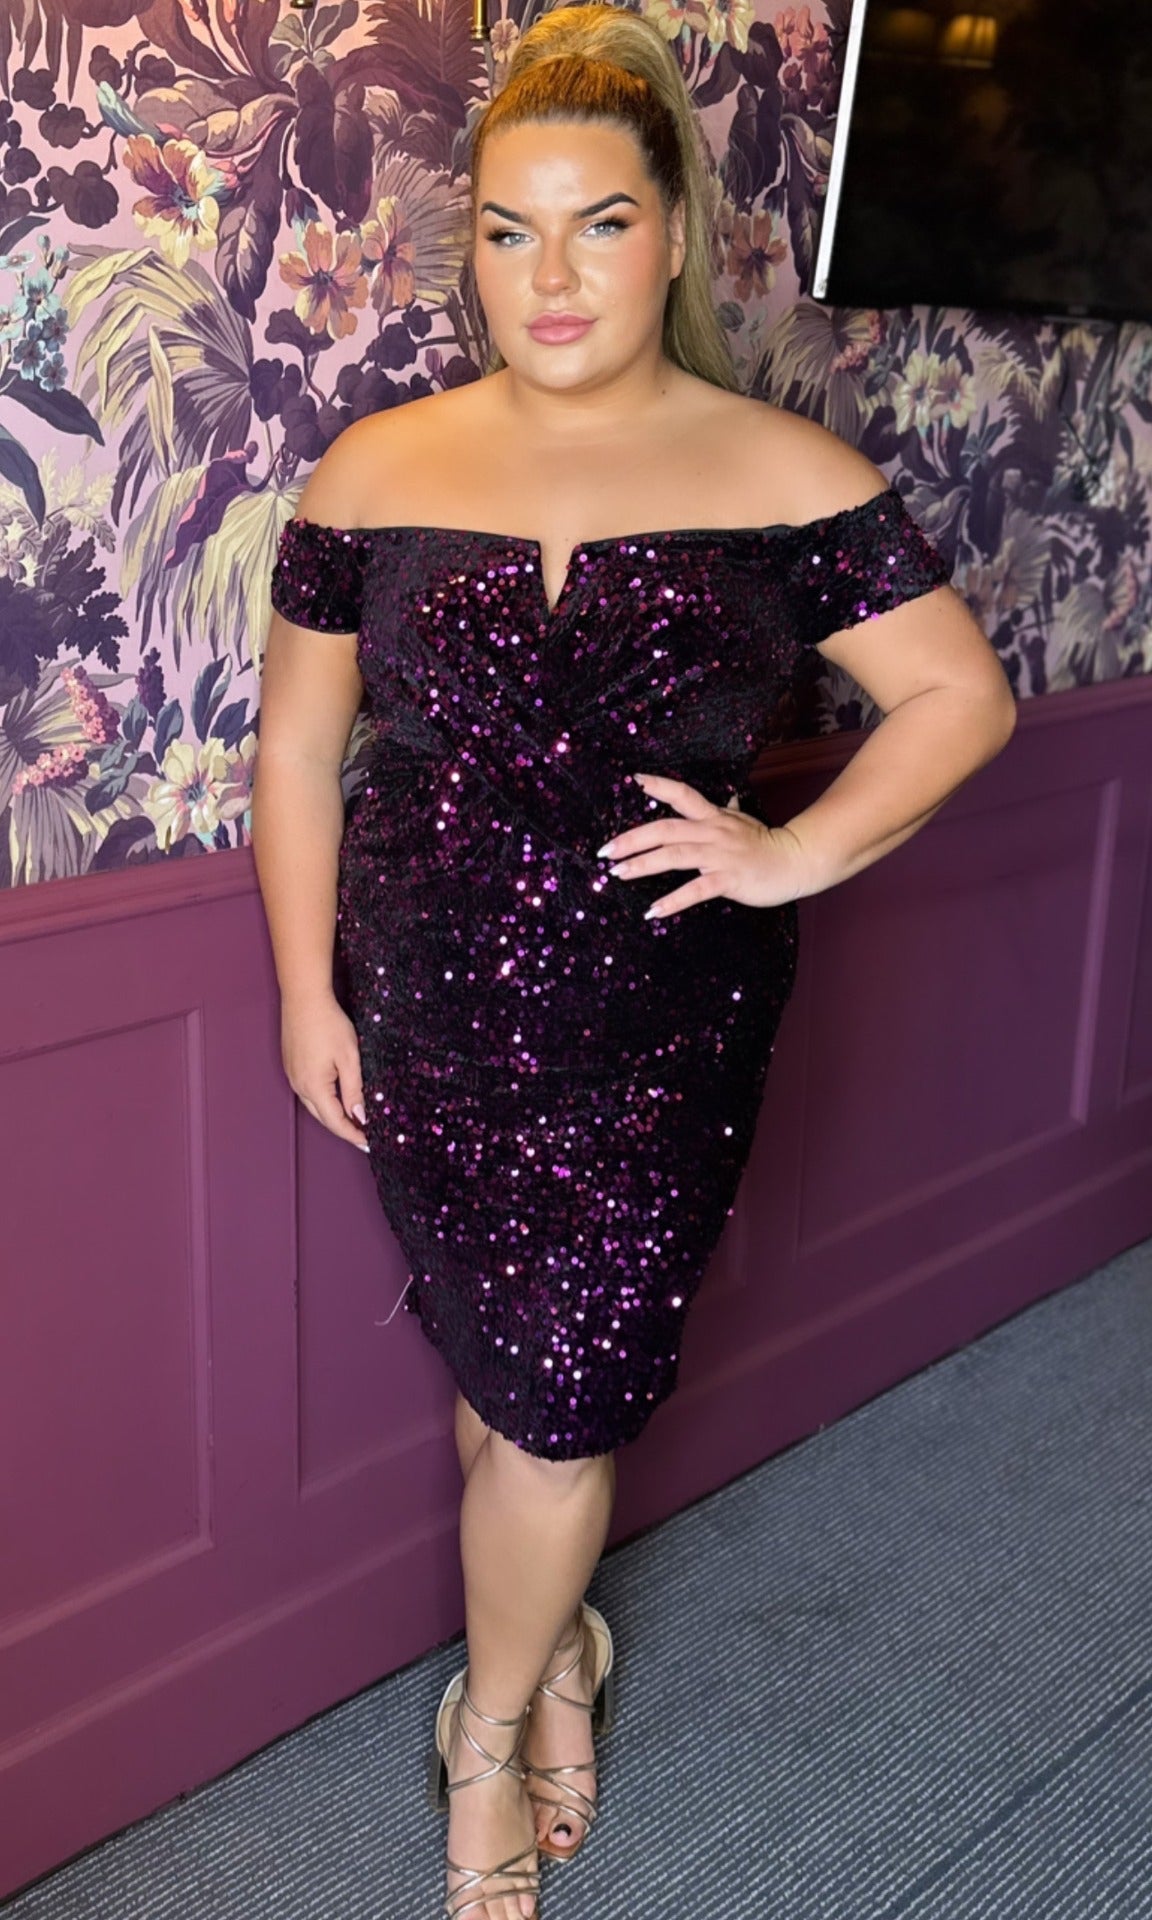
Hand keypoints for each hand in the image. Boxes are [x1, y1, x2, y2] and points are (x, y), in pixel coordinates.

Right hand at [280, 991, 370, 1150]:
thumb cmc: (329, 1024)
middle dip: (343, 1128)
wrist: (304, 998)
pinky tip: (335, 1098)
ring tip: (353, 1120)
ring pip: (314, 1105)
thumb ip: (354, 1090)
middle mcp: (299, 1086)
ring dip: (332, 1115)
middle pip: (323, 1117)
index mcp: (314, 1087)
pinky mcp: (291, 1065)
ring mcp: (292, 1076)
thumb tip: (359, 1116)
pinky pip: (308, 1091)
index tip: (368, 1143)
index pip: (336, 1121)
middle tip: (363, 1135)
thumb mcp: (349, 1058)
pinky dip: (323, 1100)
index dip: (353, 1134)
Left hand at [598, 772, 812, 918]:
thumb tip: (728, 798)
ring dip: (643, 865)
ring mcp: (720, 855)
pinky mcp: (728, 879)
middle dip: (632, 839)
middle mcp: (713, 832)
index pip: (683, 795)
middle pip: (665, 829)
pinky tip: (652, 911)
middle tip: (605, 851)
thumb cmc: (768, 843)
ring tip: (618, 874)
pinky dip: (672, 901)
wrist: (796, 861)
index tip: (633, 780)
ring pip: (674, 856)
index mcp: (714, 817)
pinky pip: (695, 890)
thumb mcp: (746, 822)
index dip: (659, 785)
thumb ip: (730, 812)